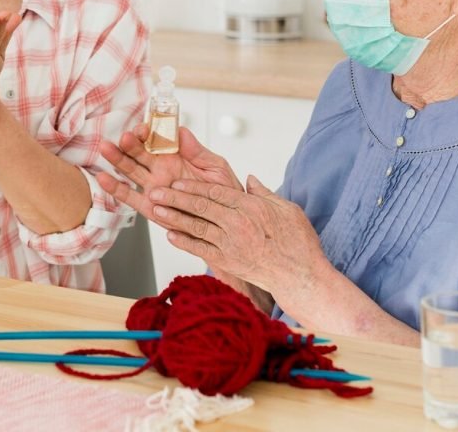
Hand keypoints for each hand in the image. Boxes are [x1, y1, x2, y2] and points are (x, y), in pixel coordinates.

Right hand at [96, 125, 242, 223]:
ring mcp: (153, 186)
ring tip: (106, 149)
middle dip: (129, 143)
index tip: (144, 128)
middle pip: (139, 152)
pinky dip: (115, 188)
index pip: (157, 138)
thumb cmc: (224, 192)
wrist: (228, 222)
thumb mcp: (216, 168)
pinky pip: (130, 196)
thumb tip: (183, 131)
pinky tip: (103, 178)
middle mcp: (161, 168)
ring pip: (131, 170)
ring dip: (117, 159)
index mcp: (176, 155)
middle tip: (123, 137)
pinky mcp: (150, 206)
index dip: (148, 131)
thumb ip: (199, 151)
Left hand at [148, 175, 327, 298]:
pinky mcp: (228, 262)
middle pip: (200, 206)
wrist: (301, 277)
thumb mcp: (286, 208)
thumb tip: (250, 179)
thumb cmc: (297, 242)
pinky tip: (170, 235)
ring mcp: (230, 244)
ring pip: (196, 226)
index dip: (193, 186)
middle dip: (175, 198)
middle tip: (156, 191)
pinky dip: (184, 242)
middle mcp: (237, 224)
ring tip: (156, 210)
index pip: (215, 192)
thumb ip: (264, 193)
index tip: (177, 181)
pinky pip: (201, 249)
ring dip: (174, 218)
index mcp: (250, 207)